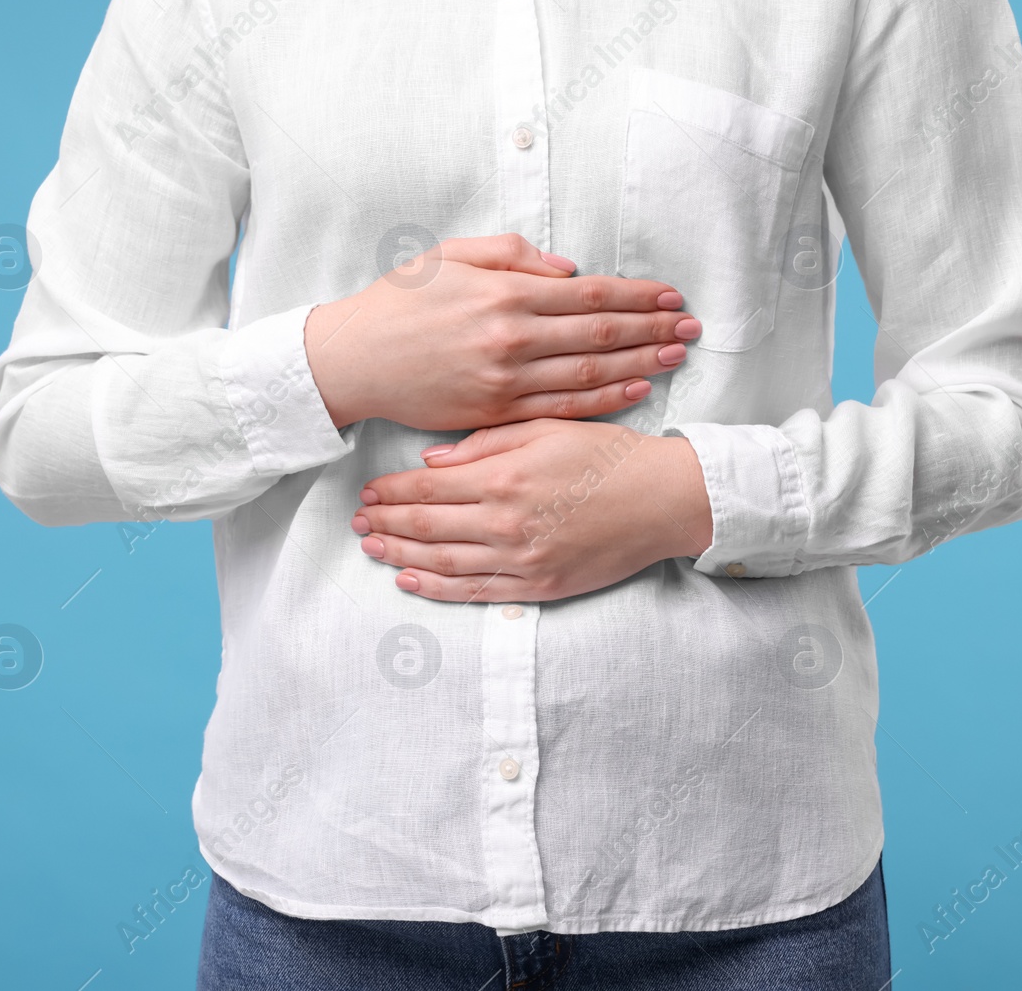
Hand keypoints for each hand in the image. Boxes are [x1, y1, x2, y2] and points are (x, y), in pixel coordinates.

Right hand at [304, 234, 700, 430]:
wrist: (353, 360)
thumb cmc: (399, 302)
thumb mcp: (450, 256)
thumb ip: (512, 254)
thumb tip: (569, 269)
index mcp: (505, 293)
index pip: (592, 294)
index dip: (639, 296)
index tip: (672, 297)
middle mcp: (513, 337)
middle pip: (603, 333)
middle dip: (654, 329)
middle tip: (692, 329)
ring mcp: (506, 380)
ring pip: (591, 373)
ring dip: (641, 364)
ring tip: (676, 357)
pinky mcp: (496, 413)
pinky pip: (563, 407)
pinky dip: (604, 399)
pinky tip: (635, 390)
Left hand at [350, 419, 714, 601]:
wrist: (663, 500)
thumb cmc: (608, 456)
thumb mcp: (547, 428)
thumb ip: (485, 443)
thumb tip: (431, 462)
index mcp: (505, 476)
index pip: (428, 489)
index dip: (392, 493)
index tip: (368, 491)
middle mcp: (506, 522)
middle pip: (425, 528)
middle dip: (385, 524)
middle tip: (358, 521)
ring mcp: (520, 560)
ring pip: (441, 564)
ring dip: (399, 558)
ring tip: (372, 549)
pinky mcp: (537, 587)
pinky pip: (474, 592)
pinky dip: (435, 589)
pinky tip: (410, 582)